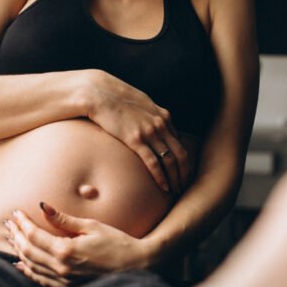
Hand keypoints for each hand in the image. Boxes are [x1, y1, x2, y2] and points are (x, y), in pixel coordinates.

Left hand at [4, 203, 151, 286]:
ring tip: (11, 238)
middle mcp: (61, 269)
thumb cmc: (117, 243)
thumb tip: (44, 207)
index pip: (34, 236)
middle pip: (28, 251)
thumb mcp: (91, 226)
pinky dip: (29, 271)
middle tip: (9, 223)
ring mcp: (64, 281)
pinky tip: (21, 264)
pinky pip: (41, 281)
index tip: (15, 213)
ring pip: (32, 267)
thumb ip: (65, 219)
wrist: (137, 266)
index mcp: (66, 251)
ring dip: (19, 251)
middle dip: (16, 236)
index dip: (22, 224)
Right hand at [83, 70, 191, 193]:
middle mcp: (161, 125)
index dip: (184, 160)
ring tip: (176, 191)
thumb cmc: (117, 101)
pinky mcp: (135, 139)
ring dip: (175, 179)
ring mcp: (149, 132)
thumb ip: (151, 117)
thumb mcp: (141, 106)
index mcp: (164, 117)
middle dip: (185, 173)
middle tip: (184, 186)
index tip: (182, 172)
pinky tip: (163, 187)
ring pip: (170, 161)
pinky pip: (153, 163)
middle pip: (181, 154)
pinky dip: (161, 177)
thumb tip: (154, 129)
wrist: (100, 95)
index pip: (180, 143)